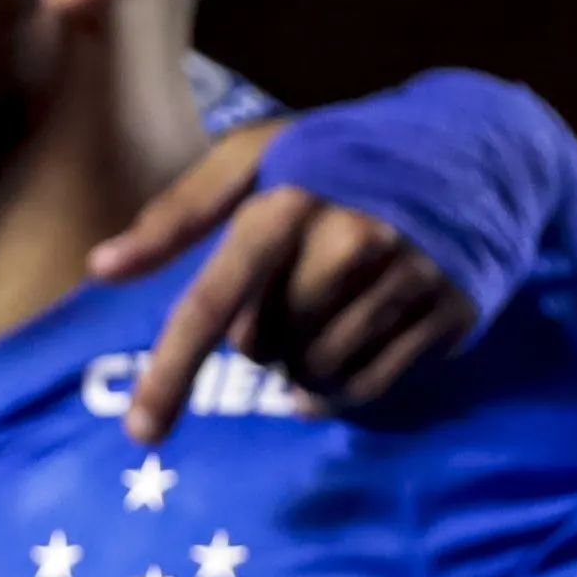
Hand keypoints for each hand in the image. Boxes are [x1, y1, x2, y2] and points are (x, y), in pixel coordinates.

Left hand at [84, 122, 481, 442]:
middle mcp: (351, 241)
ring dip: (300, 363)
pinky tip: (340, 363)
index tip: (142, 430)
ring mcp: (407, 279)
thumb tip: (101, 267)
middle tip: (290, 290)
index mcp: (290, 201)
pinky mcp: (450, 313)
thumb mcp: (259, 155)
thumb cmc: (344, 155)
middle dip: (259, 335)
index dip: (172, 369)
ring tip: (322, 315)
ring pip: (314, 371)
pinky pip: (368, 386)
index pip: (215, 302)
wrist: (475, 146)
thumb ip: (179, 211)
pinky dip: (339, 390)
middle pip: (263, 347)